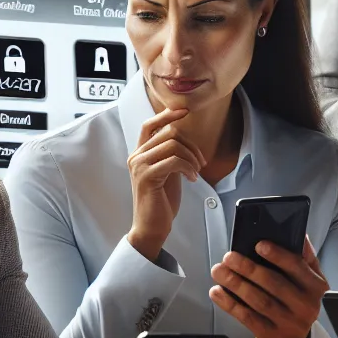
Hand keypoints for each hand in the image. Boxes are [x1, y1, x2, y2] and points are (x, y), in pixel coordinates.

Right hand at [127, 107, 204, 260]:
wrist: (151, 226)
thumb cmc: (161, 201)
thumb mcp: (167, 172)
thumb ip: (170, 155)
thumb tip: (183, 138)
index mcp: (139, 154)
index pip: (149, 125)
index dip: (166, 115)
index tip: (184, 111)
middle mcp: (136, 157)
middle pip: (169, 134)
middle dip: (191, 146)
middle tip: (201, 163)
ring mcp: (139, 166)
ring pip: (173, 145)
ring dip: (192, 157)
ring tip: (197, 171)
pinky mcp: (147, 177)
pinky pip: (174, 161)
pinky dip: (188, 168)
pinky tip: (192, 179)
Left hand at [210, 238, 328, 337]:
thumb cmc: (297, 302)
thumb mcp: (308, 280)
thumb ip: (304, 258)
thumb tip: (299, 234)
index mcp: (315, 286)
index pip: (297, 267)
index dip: (278, 255)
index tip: (259, 245)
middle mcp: (306, 305)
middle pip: (274, 283)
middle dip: (248, 268)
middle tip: (229, 257)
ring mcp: (289, 323)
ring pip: (258, 300)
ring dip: (236, 284)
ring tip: (219, 271)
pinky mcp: (271, 336)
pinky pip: (247, 318)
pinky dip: (230, 304)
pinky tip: (218, 292)